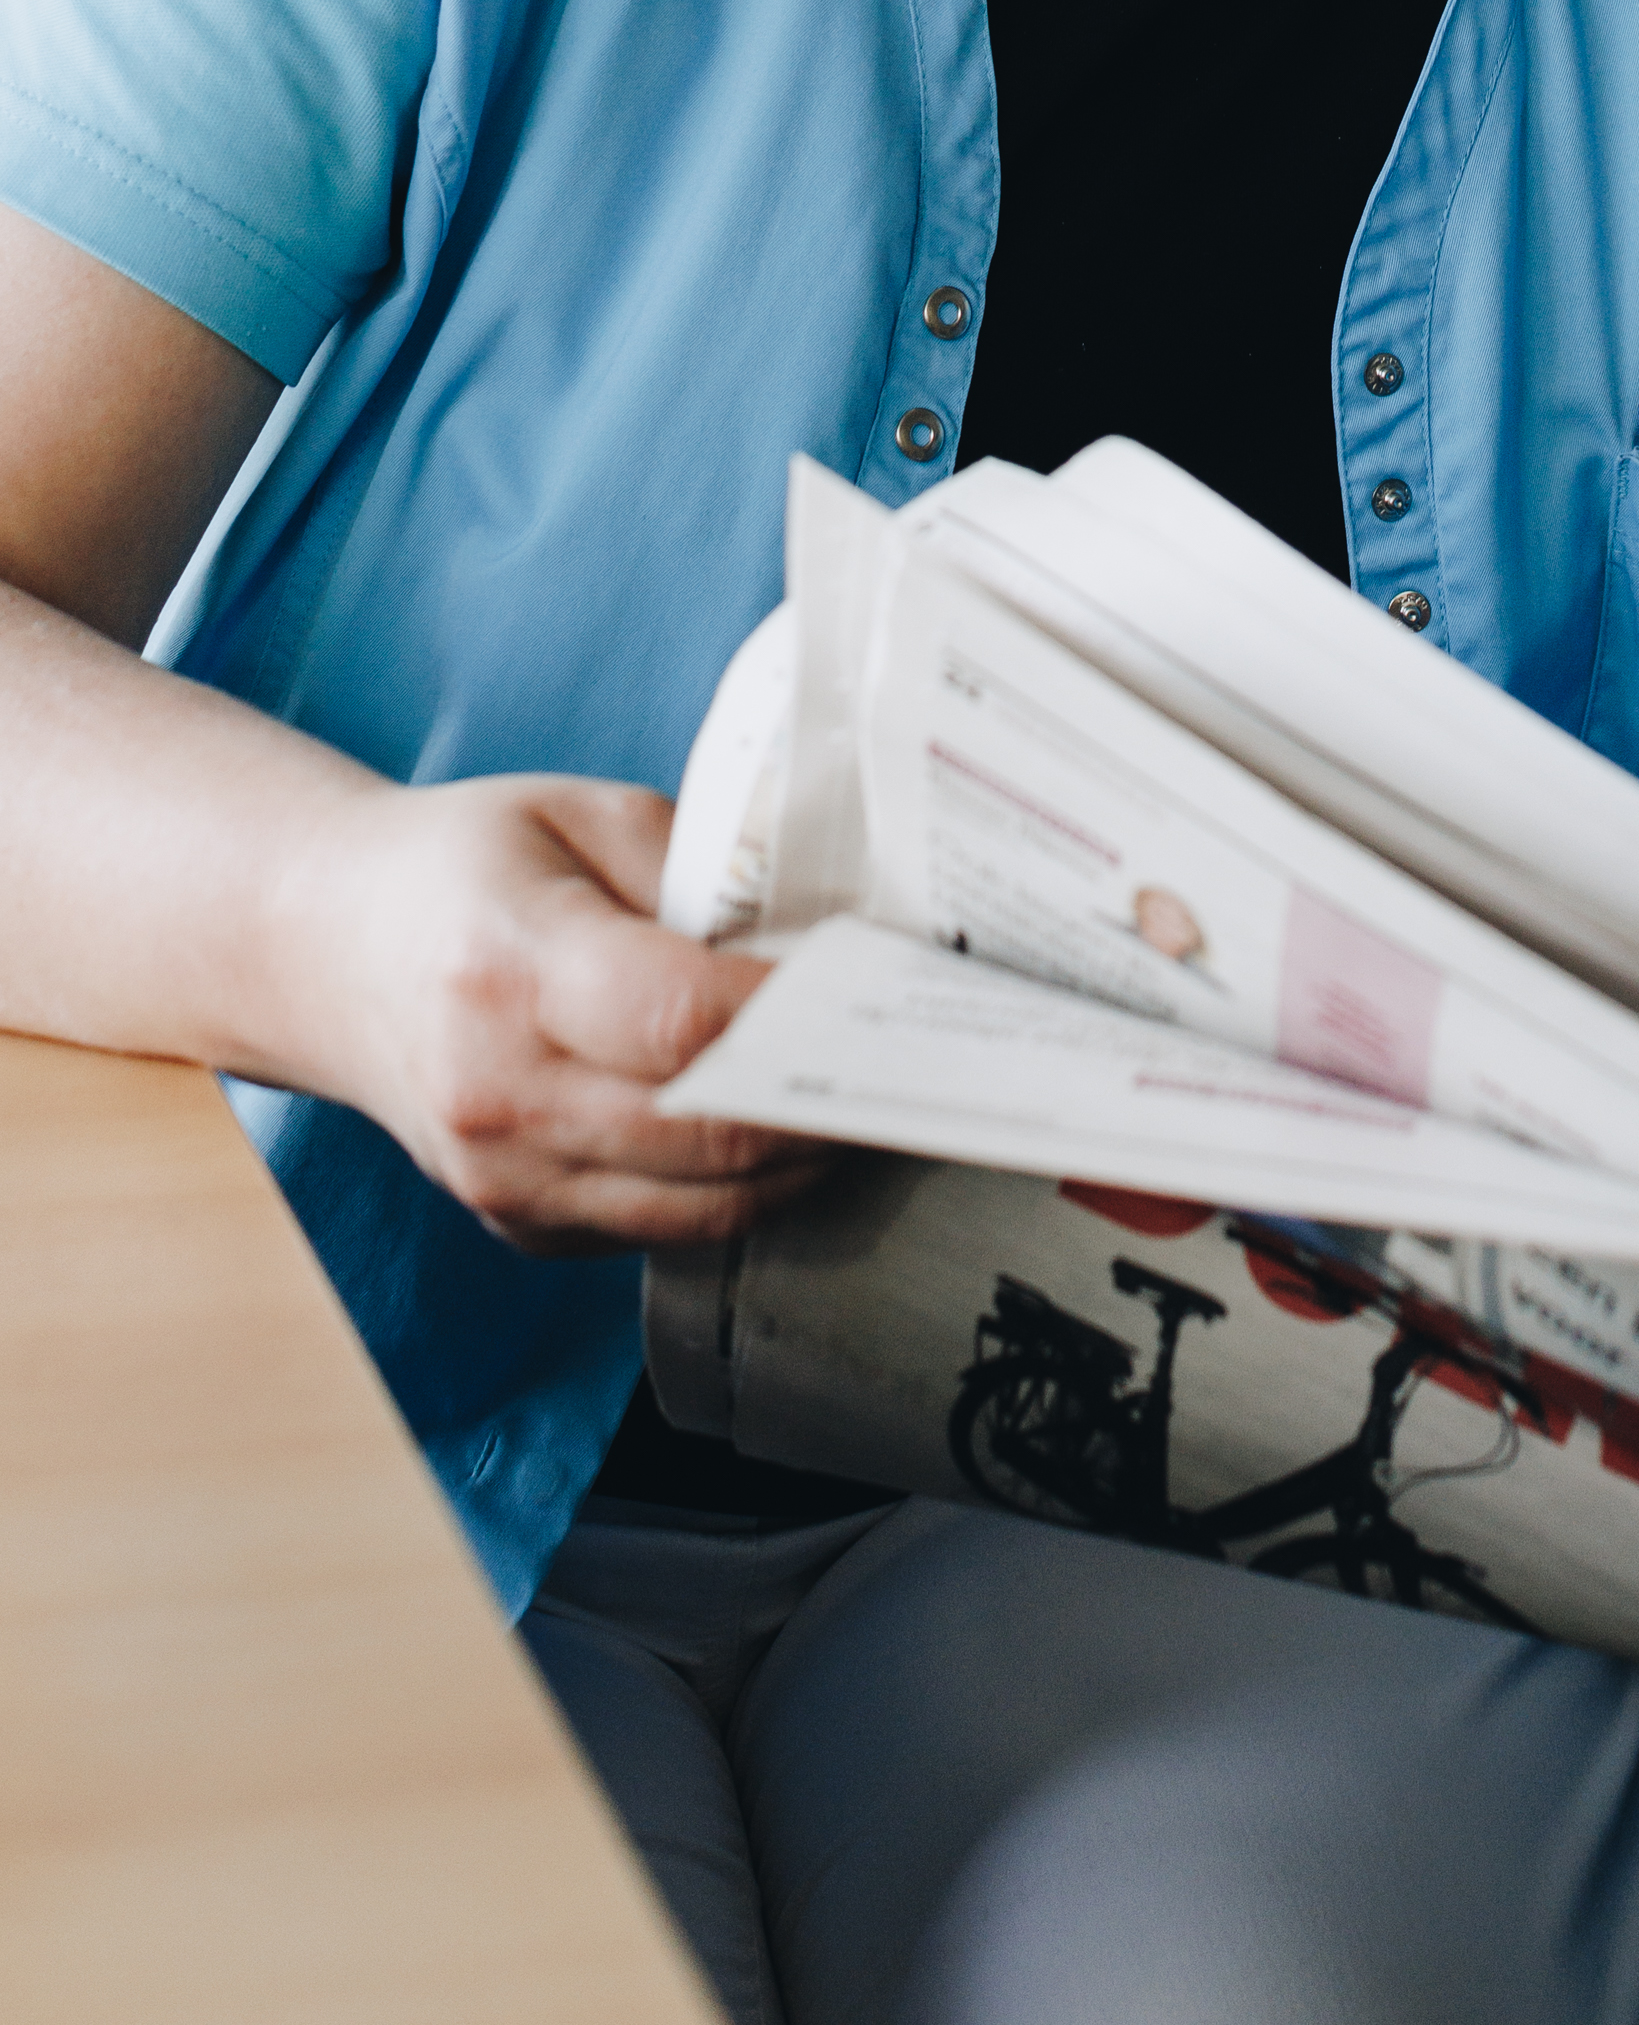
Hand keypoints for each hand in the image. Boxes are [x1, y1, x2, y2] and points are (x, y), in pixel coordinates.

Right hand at [310, 770, 828, 1258]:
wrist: (322, 949)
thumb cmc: (465, 866)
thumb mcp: (585, 816)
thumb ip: (706, 873)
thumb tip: (821, 941)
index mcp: (511, 966)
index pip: (684, 1023)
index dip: (794, 1020)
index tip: (873, 989)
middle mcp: (498, 1091)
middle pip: (706, 1136)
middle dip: (826, 1105)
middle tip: (908, 1060)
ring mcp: (500, 1176)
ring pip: (697, 1209)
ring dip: (798, 1166)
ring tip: (868, 1105)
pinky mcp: (514, 1224)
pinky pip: (656, 1232)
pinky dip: (731, 1193)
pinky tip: (777, 1134)